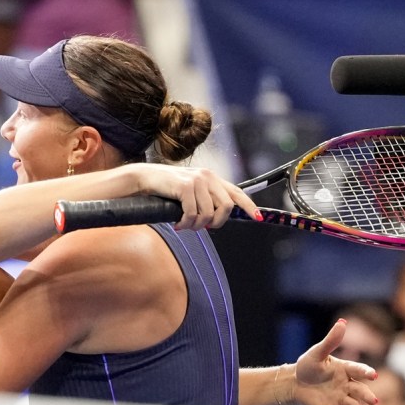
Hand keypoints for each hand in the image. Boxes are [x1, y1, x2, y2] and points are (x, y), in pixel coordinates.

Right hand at [139, 164, 260, 230]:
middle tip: (201, 227)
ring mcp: (197, 181)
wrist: (145, 178)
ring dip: (196, 226)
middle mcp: (208, 177)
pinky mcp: (186, 187)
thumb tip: (215, 219)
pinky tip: (177, 223)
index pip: (237, 193)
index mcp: (212, 178)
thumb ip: (205, 199)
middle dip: (216, 223)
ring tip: (184, 225)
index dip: (249, 206)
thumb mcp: (190, 191)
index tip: (258, 218)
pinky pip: (193, 214)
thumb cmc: (166, 189)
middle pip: (226, 207)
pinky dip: (185, 224)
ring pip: (208, 214)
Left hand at [293, 319, 378, 404]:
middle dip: (366, 395)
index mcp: (345, 369)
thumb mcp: (317, 352)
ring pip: (353, 404)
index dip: (365, 372)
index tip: (372, 375)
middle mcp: (347, 385)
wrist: (295, 383)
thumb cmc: (308, 366)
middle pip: (359, 390)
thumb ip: (331, 340)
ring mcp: (341, 398)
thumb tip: (342, 322)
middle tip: (373, 400)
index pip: (358, 370)